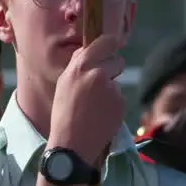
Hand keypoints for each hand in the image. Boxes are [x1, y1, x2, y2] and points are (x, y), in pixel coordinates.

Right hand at [50, 33, 126, 163]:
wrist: (72, 143)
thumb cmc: (64, 112)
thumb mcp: (65, 83)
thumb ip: (78, 64)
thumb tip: (89, 49)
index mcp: (80, 67)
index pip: (105, 42)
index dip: (111, 43)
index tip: (114, 44)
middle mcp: (97, 74)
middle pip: (117, 60)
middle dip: (113, 68)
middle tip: (101, 83)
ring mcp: (111, 89)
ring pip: (117, 81)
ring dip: (111, 89)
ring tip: (96, 105)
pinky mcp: (120, 102)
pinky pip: (120, 97)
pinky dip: (114, 105)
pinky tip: (102, 115)